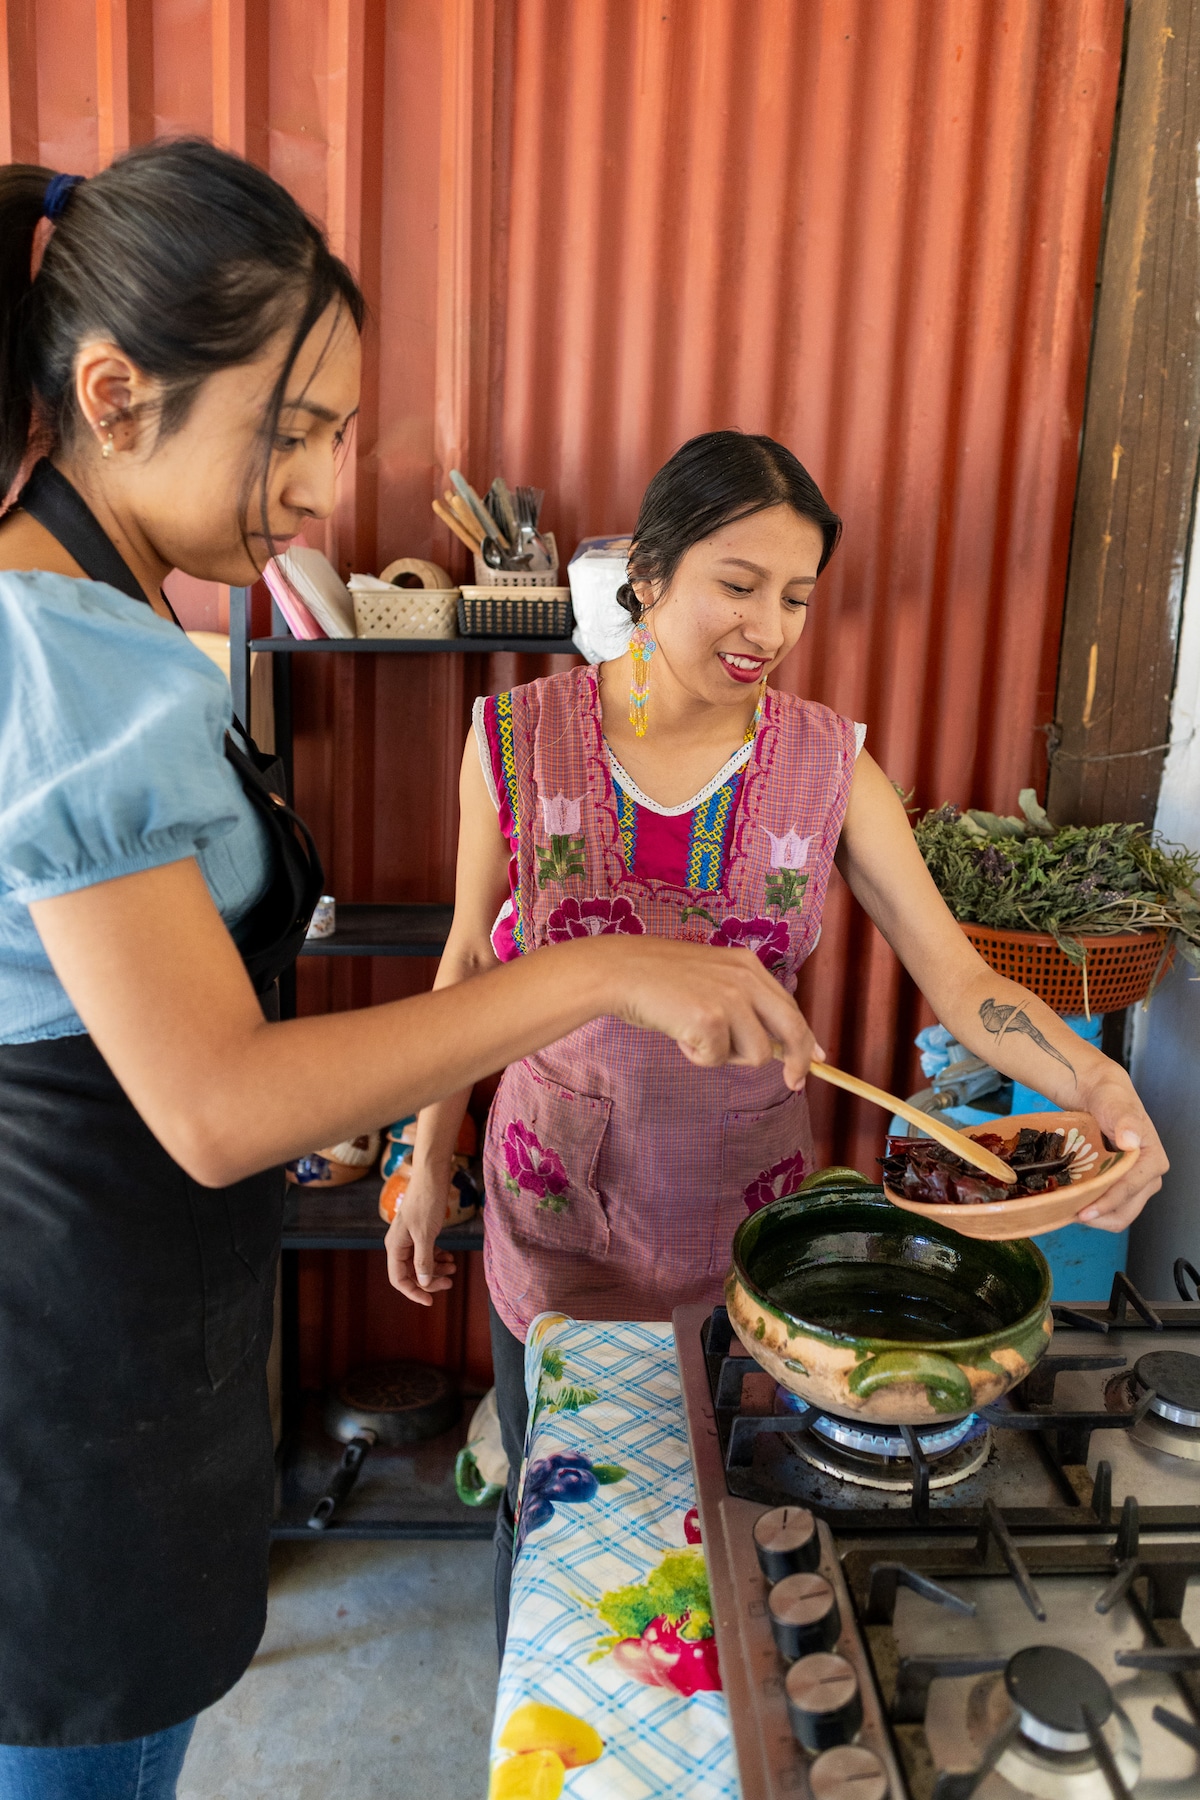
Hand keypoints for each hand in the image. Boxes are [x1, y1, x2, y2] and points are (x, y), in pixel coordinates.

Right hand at [384, 1167, 457, 1304]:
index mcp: (394, 1246)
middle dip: (430, 1280)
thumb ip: (423, 1261)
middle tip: (449, 1282)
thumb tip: (424, 1283)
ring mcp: (409, 1237)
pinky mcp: (420, 1231)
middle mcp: (399, 1244)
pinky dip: (438, 1256)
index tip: (431, 1301)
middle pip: (411, 1273)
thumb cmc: (426, 1202)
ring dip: (436, 1268)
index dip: (413, 1292)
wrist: (432, 1175)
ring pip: (421, 1263)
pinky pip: (427, 1251)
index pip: (399, 1279)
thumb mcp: (426, 1235)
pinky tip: (450, 1257)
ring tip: (454, 1268)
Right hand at [596, 937, 822, 1090]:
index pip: (790, 1006)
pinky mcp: (711, 1020)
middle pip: (793, 1030)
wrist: (620, 971)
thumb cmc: (657, 979)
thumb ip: (741, 1002)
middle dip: (797, 1062)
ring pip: (756, 1054)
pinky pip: (718, 1060)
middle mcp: (745, 978)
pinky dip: (697, 1056)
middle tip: (794, 1083)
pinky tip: (678, 1033)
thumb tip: (772, 1045)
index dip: (805, 1038)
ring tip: (695, 1036)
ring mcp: (730, 998)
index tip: (816, 1059)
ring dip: (726, 1056)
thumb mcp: (710, 978)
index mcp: (748, 965)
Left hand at [1072, 1066, 1167, 1231]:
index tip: (1084, 1211)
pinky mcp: (1120, 1187)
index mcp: (1153, 1161)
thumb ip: (1125, 1122)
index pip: (1130, 1190)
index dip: (1107, 1203)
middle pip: (1126, 1211)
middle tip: (1070, 1214)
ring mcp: (1135, 1185)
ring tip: (1069, 1210)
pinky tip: (1073, 1203)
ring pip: (1118, 1215)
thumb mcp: (1117, 1107)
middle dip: (1100, 1217)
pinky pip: (1109, 1207)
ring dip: (1095, 1217)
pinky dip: (1093, 1209)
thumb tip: (1129, 1141)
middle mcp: (1148, 1178)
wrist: (1100, 1096)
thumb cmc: (1111, 1100)